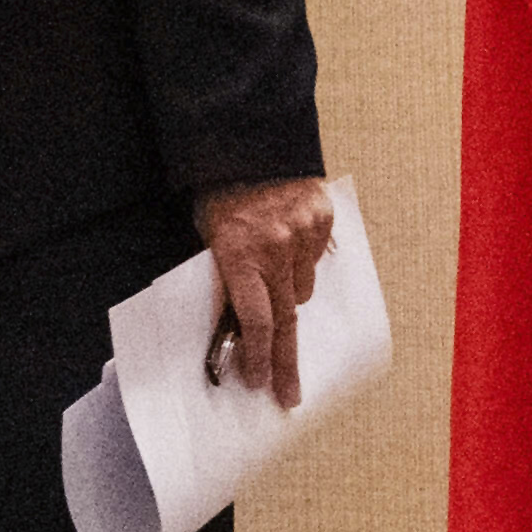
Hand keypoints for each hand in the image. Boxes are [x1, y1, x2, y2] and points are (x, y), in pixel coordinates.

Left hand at [194, 176, 336, 410]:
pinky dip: (302, 263)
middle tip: (289, 395)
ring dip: (288, 295)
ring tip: (272, 276)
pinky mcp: (323, 220)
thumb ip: (228, 275)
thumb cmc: (218, 190)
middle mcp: (276, 249)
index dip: (256, 357)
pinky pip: (315, 260)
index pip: (255, 321)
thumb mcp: (208, 235)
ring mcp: (304, 235)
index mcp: (239, 254)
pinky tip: (288, 247)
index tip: (257, 384)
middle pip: (285, 321)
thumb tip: (240, 318)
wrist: (249, 137)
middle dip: (285, 363)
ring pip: (302, 290)